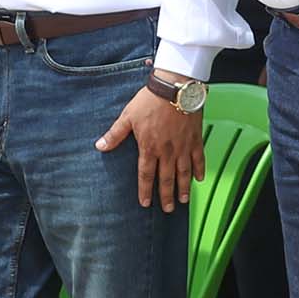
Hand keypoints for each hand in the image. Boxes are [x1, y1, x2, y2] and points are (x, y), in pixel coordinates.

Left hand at [97, 86, 205, 210]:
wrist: (175, 88)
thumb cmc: (150, 100)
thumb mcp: (127, 116)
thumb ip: (115, 134)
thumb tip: (99, 146)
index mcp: (149, 147)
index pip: (146, 175)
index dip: (145, 190)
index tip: (145, 203)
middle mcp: (167, 151)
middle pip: (167, 179)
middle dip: (166, 196)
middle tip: (168, 209)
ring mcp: (183, 146)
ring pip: (184, 173)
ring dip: (183, 188)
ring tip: (183, 201)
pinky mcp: (195, 139)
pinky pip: (199, 158)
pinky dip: (199, 169)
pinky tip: (199, 179)